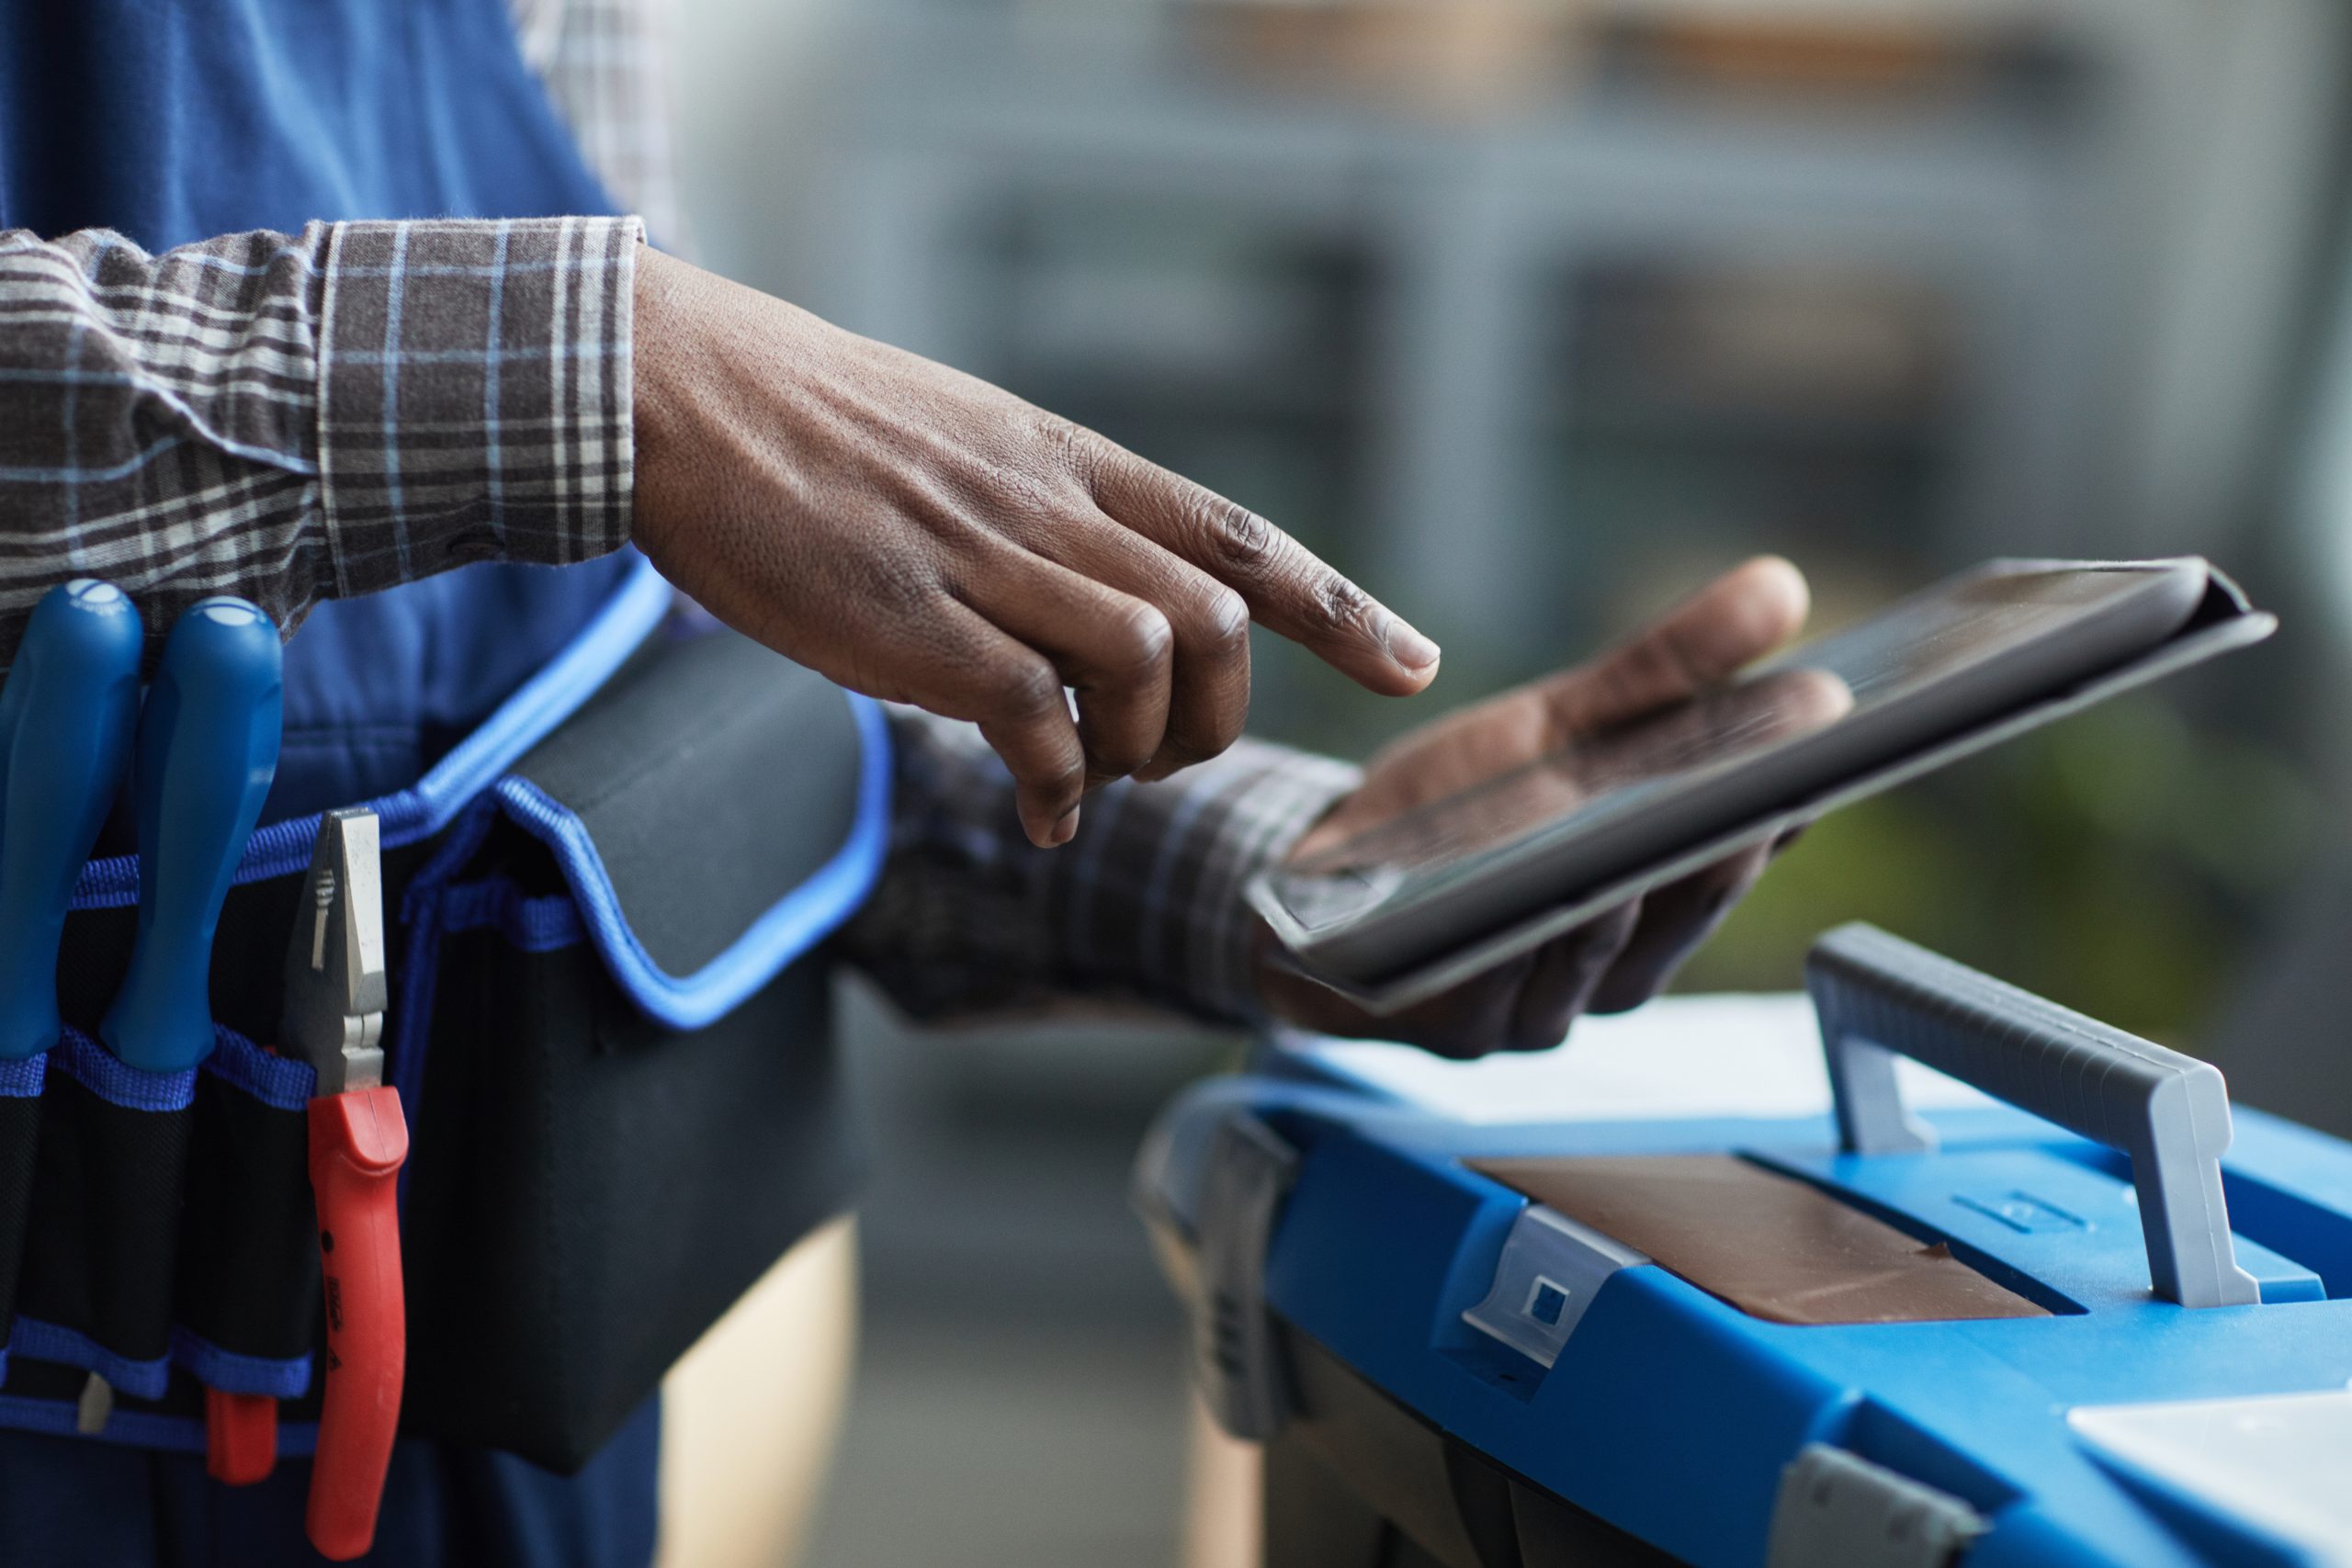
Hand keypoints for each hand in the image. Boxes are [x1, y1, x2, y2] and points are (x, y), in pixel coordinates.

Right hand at [630, 249, 1439, 847]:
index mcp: (1064, 460)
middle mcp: (1046, 505)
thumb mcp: (957, 443)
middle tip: (1164, 761)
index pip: (1234, 534)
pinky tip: (1037, 815)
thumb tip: (1087, 613)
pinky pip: (1035, 719)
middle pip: (1215, 617)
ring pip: (1146, 661)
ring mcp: (983, 561)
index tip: (1412, 664)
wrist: (680, 393)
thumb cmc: (806, 429)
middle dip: (1221, 717)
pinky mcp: (913, 624)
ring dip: (1141, 752)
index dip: (1338, 607)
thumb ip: (1038, 517)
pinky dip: (1056, 786)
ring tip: (1085, 784)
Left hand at [1258, 557, 1815, 1057]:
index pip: (1740, 855)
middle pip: (1679, 915)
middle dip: (1708, 867)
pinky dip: (1502, 951)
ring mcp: (1538, 1007)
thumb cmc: (1464, 801)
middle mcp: (1614, 970)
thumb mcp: (1564, 722)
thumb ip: (1667, 670)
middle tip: (1738, 815)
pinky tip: (1505, 914)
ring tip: (1623, 867)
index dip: (1775, 819)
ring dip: (1607, 918)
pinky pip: (1489, 991)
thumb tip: (1784, 586)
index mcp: (1662, 901)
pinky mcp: (1455, 1026)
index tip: (1810, 773)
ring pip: (1590, 961)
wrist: (1329, 870)